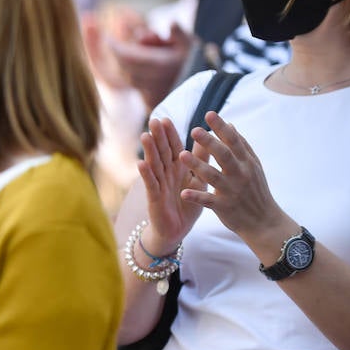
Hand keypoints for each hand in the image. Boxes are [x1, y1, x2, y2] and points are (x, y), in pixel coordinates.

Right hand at [137, 116, 202, 253]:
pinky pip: (150, 185)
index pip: (173, 147)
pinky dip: (146, 174)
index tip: (166, 119)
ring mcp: (159, 185)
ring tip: (145, 136)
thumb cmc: (187, 204)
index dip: (169, 134)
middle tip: (154, 121)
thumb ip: (201, 159)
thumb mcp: (198, 180)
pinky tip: (141, 164)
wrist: (177, 230)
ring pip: (154, 165)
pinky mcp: (154, 198)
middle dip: (158, 137)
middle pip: (161, 152)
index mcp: (178, 168)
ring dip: (149, 151)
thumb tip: (208, 138)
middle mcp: (166, 174)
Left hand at [179, 112, 285, 238]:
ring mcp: (232, 191)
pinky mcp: (224, 207)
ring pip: (213, 176)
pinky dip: (196, 197)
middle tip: (194, 130)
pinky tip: (183, 192)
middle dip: (210, 142)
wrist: (264, 222)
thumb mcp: (254, 167)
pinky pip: (208, 201)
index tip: (209, 113)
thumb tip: (230, 124)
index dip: (222, 128)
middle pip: (224, 156)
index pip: (234, 141)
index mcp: (247, 163)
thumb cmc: (256, 190)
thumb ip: (241, 146)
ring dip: (198, 166)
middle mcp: (241, 175)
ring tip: (182, 155)